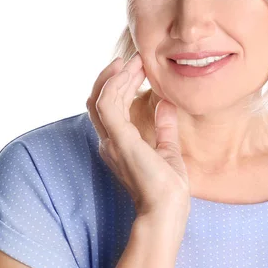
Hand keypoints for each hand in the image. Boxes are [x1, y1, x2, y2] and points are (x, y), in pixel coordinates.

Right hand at [85, 53, 190, 218]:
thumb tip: (166, 104)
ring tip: (134, 60)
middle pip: (100, 99)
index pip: (110, 107)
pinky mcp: (119, 139)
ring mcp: (111, 140)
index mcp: (119, 143)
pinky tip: (129, 72)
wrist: (167, 209)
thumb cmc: (168, 187)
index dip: (120, 84)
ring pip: (101, 97)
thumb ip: (164, 127)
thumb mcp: (168, 149)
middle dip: (115, 75)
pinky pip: (107, 104)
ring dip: (116, 76)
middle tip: (135, 58)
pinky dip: (115, 84)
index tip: (137, 66)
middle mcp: (109, 141)